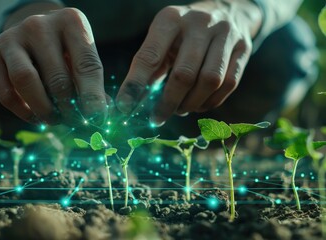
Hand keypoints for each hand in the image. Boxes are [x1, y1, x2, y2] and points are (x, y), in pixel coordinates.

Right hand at [0, 7, 107, 125]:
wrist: (31, 34)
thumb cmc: (65, 51)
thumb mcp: (82, 58)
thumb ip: (93, 85)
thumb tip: (98, 117)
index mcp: (71, 22)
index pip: (87, 65)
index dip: (93, 98)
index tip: (97, 120)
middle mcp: (39, 25)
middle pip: (57, 78)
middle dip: (68, 108)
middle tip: (75, 122)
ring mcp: (11, 37)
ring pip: (26, 82)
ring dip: (44, 110)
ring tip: (55, 120)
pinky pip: (6, 93)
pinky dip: (23, 112)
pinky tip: (36, 116)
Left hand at [116, 0, 261, 125]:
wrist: (228, 9)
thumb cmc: (184, 31)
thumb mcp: (162, 38)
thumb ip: (150, 65)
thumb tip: (132, 101)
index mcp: (170, 19)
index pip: (149, 56)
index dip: (135, 85)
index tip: (124, 107)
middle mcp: (200, 23)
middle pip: (184, 74)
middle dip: (168, 102)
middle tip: (157, 118)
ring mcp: (226, 34)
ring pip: (210, 81)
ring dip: (191, 103)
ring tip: (179, 109)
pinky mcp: (244, 48)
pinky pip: (229, 83)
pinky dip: (210, 101)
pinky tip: (198, 105)